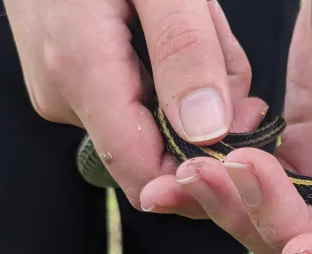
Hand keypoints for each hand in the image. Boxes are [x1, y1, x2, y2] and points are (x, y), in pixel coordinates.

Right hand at [1, 0, 269, 206]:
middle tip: (229, 55)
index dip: (202, 169)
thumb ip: (185, 50)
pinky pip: (135, 98)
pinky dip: (170, 72)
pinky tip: (173, 24)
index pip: (144, 175)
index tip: (249, 124)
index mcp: (82, 74)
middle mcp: (65, 97)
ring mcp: (63, 90)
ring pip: (153, 122)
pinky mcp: (68, 79)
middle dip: (207, 115)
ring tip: (197, 19)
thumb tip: (207, 133)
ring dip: (193, 85)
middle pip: (158, 149)